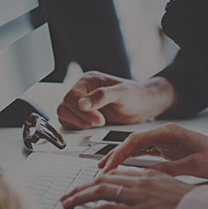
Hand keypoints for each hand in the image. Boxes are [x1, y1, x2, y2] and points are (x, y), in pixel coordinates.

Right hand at [57, 72, 177, 128]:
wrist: (143, 106)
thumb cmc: (135, 96)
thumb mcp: (121, 93)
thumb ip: (102, 96)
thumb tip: (82, 103)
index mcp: (89, 80)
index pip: (71, 96)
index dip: (81, 110)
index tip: (98, 118)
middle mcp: (82, 91)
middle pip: (64, 106)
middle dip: (81, 118)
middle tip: (100, 122)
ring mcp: (81, 104)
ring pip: (64, 115)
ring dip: (79, 124)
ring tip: (98, 123)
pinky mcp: (82, 116)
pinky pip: (70, 123)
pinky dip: (79, 128)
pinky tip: (94, 127)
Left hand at [61, 168, 192, 208]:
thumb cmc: (190, 207)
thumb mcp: (169, 196)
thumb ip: (151, 194)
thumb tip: (137, 202)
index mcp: (150, 176)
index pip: (118, 173)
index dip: (99, 178)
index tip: (88, 185)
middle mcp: (142, 182)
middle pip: (105, 178)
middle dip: (84, 186)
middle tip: (69, 194)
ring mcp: (138, 196)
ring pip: (100, 190)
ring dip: (79, 196)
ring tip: (66, 203)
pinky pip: (104, 208)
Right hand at [98, 123, 207, 179]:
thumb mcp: (193, 165)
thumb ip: (169, 169)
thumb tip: (146, 176)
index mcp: (170, 132)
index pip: (137, 139)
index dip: (119, 152)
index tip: (107, 166)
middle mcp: (166, 133)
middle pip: (133, 142)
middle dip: (116, 154)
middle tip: (100, 169)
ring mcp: (167, 140)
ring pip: (138, 147)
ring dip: (122, 157)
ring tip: (106, 169)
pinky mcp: (169, 148)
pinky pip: (146, 152)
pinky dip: (133, 159)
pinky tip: (125, 167)